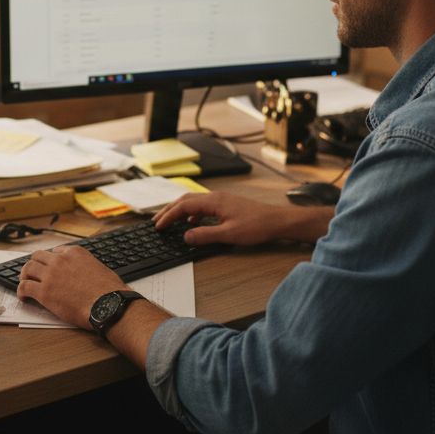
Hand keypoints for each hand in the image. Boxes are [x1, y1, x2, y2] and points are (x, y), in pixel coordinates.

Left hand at [16, 245, 126, 329]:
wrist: (108, 304)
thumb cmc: (109, 291)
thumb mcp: (99, 268)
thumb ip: (87, 266)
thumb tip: (85, 272)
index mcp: (75, 252)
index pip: (55, 251)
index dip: (50, 260)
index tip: (49, 267)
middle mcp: (60, 260)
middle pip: (37, 256)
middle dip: (34, 264)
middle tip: (32, 273)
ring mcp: (50, 275)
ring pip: (28, 268)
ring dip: (24, 275)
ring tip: (25, 283)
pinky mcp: (44, 292)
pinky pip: (24, 287)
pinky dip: (21, 291)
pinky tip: (24, 297)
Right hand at [153, 191, 330, 246]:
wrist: (278, 221)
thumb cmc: (257, 226)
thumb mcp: (229, 235)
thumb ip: (205, 235)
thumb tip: (185, 236)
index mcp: (213, 201)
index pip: (183, 206)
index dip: (168, 216)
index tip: (158, 227)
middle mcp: (215, 197)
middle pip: (184, 200)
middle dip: (168, 211)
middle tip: (156, 222)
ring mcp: (221, 199)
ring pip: (193, 201)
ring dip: (179, 210)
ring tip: (169, 221)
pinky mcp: (226, 204)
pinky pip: (202, 205)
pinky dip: (191, 212)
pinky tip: (192, 221)